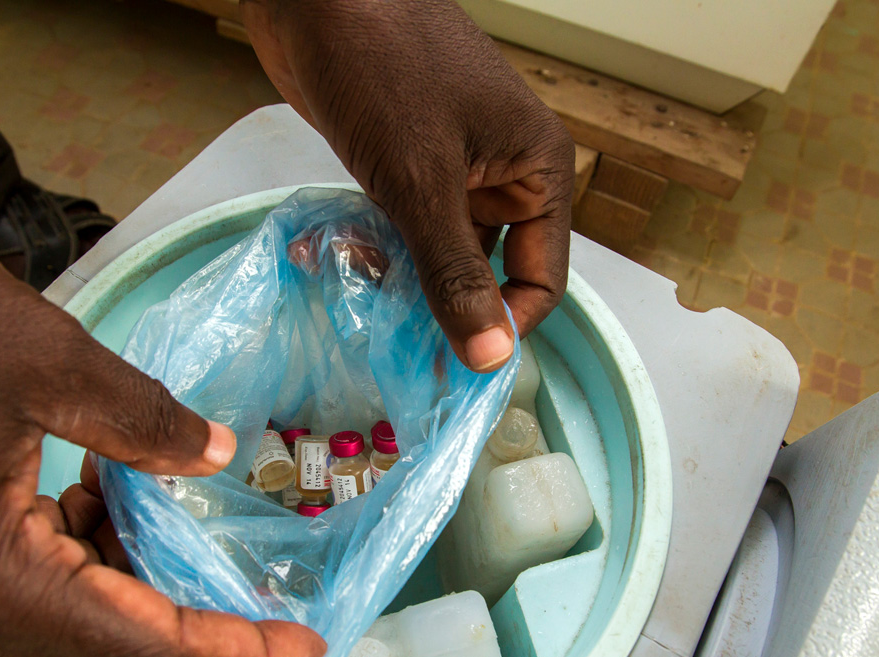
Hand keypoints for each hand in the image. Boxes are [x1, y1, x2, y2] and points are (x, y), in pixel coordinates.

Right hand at [0, 170, 324, 656]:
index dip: (231, 650)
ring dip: (134, 594)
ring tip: (180, 527)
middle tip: (268, 613)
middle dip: (193, 640)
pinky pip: (22, 587)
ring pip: (62, 630)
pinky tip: (104, 497)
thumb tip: (213, 455)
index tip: (301, 645)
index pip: (137, 645)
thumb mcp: (50, 360)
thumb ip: (145, 423)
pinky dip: (83, 560)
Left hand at [243, 0, 573, 371]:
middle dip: (444, 307)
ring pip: (439, 255)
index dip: (504, 326)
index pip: (542, 279)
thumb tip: (490, 357)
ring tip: (358, 289)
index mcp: (537, 171)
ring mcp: (452, 171)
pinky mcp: (404, 166)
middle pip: (489, 272)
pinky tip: (336, 258)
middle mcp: (503, 176)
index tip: (456, 369)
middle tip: (399, 348)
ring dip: (401, 280)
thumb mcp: (422, 180)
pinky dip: (376, 249)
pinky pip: (403, 230)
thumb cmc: (383, 66)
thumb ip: (455, 273)